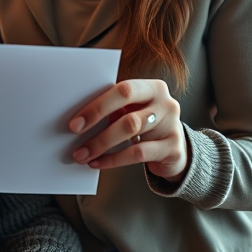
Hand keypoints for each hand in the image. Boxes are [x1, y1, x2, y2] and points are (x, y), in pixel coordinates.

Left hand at [68, 79, 188, 179]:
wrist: (176, 150)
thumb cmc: (147, 125)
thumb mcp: (135, 111)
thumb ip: (115, 109)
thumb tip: (80, 119)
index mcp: (153, 88)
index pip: (123, 90)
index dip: (97, 105)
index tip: (76, 121)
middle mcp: (166, 103)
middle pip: (127, 109)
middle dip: (97, 120)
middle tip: (75, 134)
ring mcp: (172, 125)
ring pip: (131, 131)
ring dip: (101, 143)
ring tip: (83, 154)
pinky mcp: (172, 148)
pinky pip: (137, 153)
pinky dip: (113, 159)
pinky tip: (98, 163)